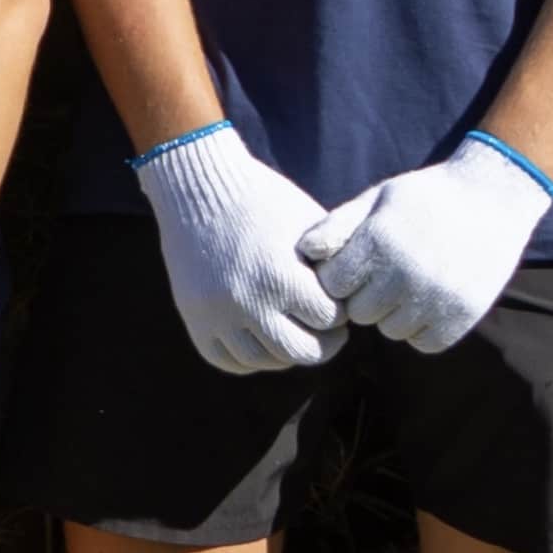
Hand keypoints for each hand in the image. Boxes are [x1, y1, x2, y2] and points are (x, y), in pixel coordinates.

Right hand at [129, 126, 342, 373]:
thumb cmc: (263, 202)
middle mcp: (247, 301)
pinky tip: (263, 339)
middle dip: (322, 343)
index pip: (328, 320)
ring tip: (295, 333)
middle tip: (328, 332)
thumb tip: (357, 295)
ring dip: (286, 352)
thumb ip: (332, 261)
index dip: (340, 313)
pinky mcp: (195, 320)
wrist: (197, 191)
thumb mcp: (306, 223)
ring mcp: (217, 315)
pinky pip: (228, 360)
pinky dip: (249, 357)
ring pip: (264, 361)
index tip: (338, 304)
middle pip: (301, 351)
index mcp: (280, 275)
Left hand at [311, 136, 552, 354]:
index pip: (333, 286)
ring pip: (391, 331)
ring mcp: (436, 298)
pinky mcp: (462, 316)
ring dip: (395, 314)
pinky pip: (424, 343)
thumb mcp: (379, 197)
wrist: (494, 197)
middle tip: (387, 273)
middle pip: (359, 313)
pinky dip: (424, 329)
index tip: (358, 264)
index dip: (342, 276)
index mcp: (379, 242)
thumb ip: (338, 225)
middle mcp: (405, 273)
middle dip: (367, 296)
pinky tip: (431, 300)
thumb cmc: (426, 197)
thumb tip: (304, 253)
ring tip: (412, 283)